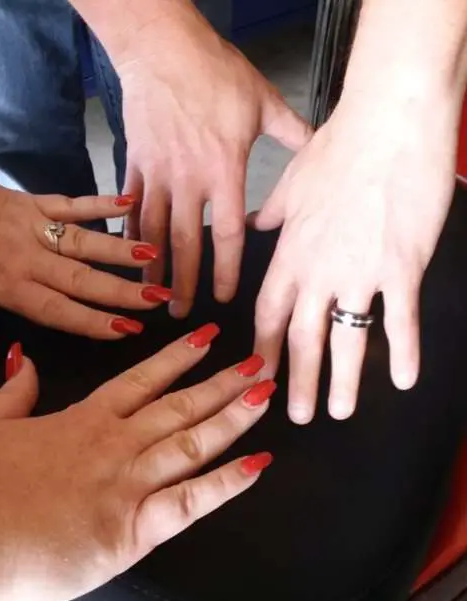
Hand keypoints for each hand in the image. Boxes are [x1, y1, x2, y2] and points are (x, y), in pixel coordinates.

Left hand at [0, 175, 166, 338]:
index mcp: (7, 287)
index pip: (57, 310)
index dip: (93, 322)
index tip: (130, 330)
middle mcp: (26, 258)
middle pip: (80, 278)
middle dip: (121, 290)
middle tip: (160, 298)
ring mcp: (31, 226)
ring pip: (82, 240)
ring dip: (119, 248)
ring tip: (154, 256)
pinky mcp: (29, 200)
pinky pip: (68, 202)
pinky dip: (98, 201)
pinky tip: (129, 201)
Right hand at [0, 324, 275, 600]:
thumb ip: (14, 393)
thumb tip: (23, 360)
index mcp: (77, 422)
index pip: (139, 380)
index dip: (178, 357)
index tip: (206, 337)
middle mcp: (108, 446)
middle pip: (178, 406)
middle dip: (222, 382)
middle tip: (258, 361)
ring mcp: (122, 485)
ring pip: (192, 443)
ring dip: (233, 417)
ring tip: (266, 394)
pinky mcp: (127, 531)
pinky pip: (190, 502)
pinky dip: (228, 484)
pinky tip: (259, 466)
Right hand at [115, 2, 310, 316]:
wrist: (162, 50)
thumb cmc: (214, 72)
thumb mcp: (263, 102)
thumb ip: (291, 132)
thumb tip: (318, 145)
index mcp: (224, 170)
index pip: (228, 233)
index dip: (227, 270)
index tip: (225, 296)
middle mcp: (188, 179)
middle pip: (185, 243)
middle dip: (183, 281)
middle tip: (180, 310)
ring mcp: (156, 173)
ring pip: (152, 230)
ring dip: (151, 265)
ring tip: (150, 291)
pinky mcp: (134, 162)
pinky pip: (131, 204)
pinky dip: (128, 229)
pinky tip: (127, 250)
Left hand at [251, 98, 456, 422]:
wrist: (388, 123)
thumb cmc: (341, 145)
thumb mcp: (293, 179)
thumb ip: (274, 211)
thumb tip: (258, 223)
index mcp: (289, 250)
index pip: (269, 310)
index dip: (264, 345)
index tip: (259, 371)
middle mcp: (318, 269)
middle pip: (301, 336)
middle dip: (297, 380)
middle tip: (296, 415)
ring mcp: (359, 272)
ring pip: (346, 339)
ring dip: (340, 381)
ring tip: (338, 413)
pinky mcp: (401, 266)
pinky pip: (400, 320)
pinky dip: (403, 352)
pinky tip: (404, 381)